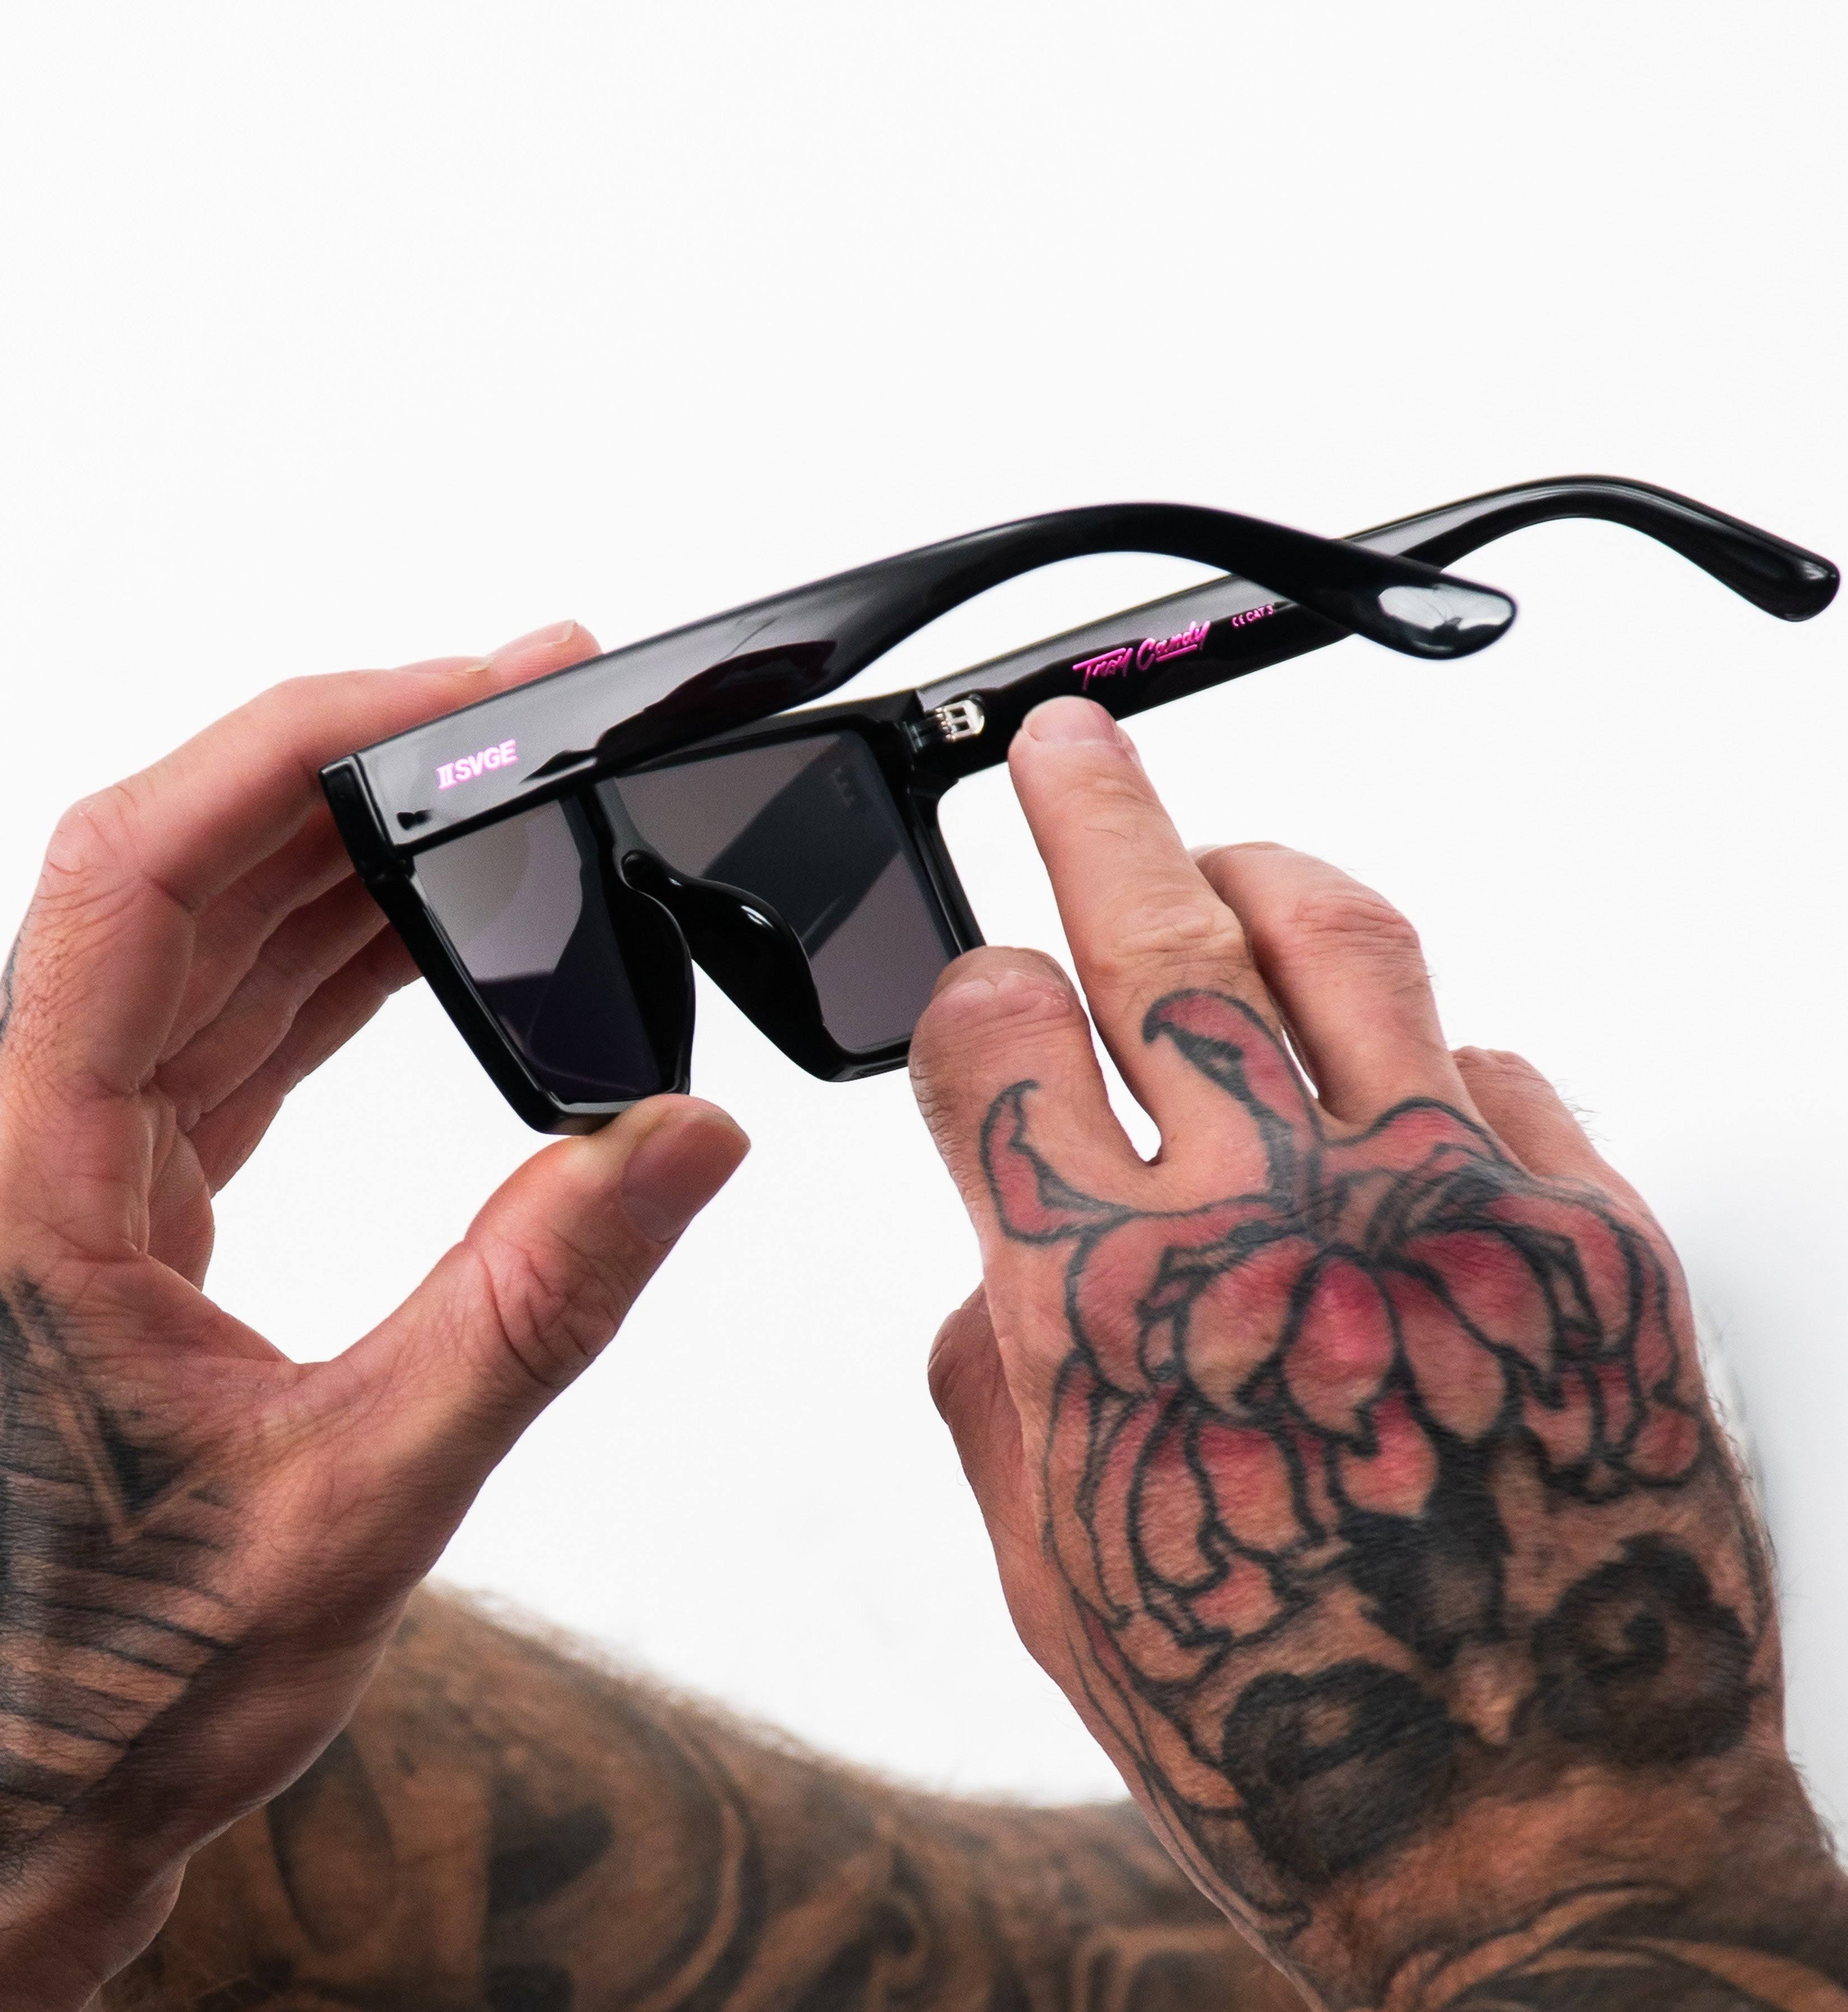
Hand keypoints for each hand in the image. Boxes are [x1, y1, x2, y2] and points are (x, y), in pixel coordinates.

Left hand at [0, 625, 746, 2007]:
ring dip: (360, 855)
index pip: (143, 871)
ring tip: (514, 797)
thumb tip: (682, 1145)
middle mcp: (25, 1135)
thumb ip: (527, 1313)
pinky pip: (233, 1025)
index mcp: (22, 1173)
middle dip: (361, 763)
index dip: (299, 744)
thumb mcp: (350, 1505)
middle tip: (528, 700)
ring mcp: (69, 1156)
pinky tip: (441, 935)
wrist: (18, 1801)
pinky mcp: (122, 1193)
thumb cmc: (108, 1687)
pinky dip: (341, 961)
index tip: (462, 687)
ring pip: (212, 936)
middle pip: (185, 866)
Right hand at [910, 699, 1847, 2008]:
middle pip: (1153, 928)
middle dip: (1087, 810)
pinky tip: (1394, 1095)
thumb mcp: (1053, 1577)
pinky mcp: (1589, 1229)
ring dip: (1262, 867)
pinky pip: (1494, 1067)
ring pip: (1342, 940)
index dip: (969, 992)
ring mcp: (1441, 1204)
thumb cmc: (1280, 1724)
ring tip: (1226, 850)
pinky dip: (1427, 1058)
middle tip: (1063, 749)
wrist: (1535, 1836)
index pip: (994, 1042)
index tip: (981, 991)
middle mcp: (1262, 1220)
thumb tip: (981, 1263)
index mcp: (1093, 1304)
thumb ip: (994, 1385)